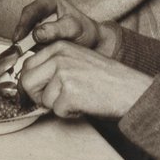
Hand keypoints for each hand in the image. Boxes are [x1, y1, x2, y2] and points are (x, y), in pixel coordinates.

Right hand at [13, 0, 116, 56]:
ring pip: (24, 32)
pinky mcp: (36, 36)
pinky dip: (26, 48)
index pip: (31, 11)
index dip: (23, 24)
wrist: (94, 44)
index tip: (19, 37)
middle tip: (17, 47)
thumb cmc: (86, 32)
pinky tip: (28, 54)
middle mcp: (40, 11)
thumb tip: (36, 34)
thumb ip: (56, 30)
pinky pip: (27, 41)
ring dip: (22, 42)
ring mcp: (37, 23)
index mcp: (49, 1)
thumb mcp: (73, 28)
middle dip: (21, 34)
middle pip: (24, 21)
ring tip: (21, 52)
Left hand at [18, 42, 152, 119]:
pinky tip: (85, 105)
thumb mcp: (76, 61)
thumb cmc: (105, 79)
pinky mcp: (70, 92)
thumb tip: (26, 82)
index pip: (27, 65)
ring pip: (42, 99)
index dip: (31, 83)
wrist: (132, 90)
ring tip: (78, 99)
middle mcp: (58, 57)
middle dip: (38, 96)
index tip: (39, 92)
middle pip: (27, 82)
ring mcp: (63, 73)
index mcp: (58, 46)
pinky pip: (58, 111)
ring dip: (57, 106)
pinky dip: (70, 114)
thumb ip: (53, 65)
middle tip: (56, 101)